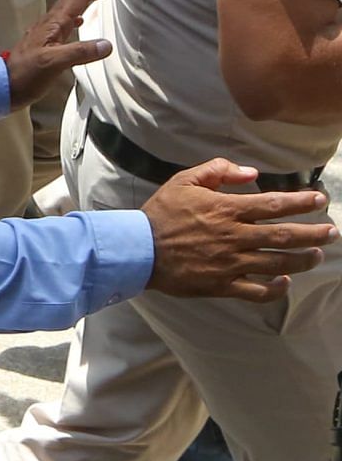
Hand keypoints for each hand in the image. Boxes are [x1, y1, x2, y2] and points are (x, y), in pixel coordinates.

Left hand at [6, 0, 121, 108]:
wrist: (4, 87)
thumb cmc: (25, 76)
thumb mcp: (53, 63)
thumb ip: (79, 53)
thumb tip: (106, 44)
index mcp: (53, 24)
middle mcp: (50, 24)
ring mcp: (48, 32)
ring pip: (71, 7)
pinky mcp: (47, 43)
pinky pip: (66, 22)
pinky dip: (78, 15)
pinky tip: (81, 20)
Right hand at [143, 159, 332, 301]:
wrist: (137, 249)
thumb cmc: (161, 213)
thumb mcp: (183, 181)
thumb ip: (217, 171)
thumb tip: (251, 173)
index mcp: (226, 209)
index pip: (274, 205)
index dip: (301, 202)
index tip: (320, 200)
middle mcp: (234, 236)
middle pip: (285, 236)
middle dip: (314, 233)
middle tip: (332, 231)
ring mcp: (231, 263)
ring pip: (278, 263)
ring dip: (303, 259)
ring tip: (318, 254)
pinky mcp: (223, 284)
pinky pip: (258, 290)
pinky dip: (276, 288)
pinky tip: (285, 281)